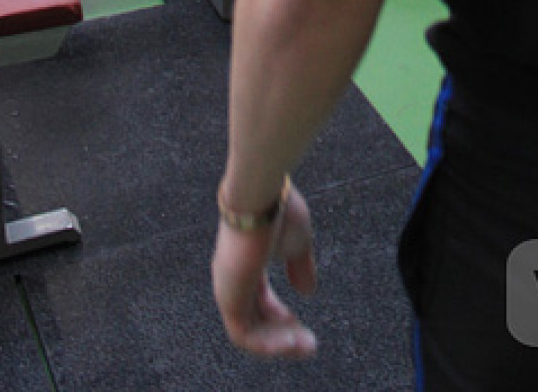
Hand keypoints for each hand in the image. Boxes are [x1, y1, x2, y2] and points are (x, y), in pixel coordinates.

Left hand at [213, 183, 317, 359]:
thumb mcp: (298, 242)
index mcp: (246, 266)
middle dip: (283, 336)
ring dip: (279, 344)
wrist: (262, 193)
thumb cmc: (279, 209)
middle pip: (255, 320)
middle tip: (310, 345)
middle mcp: (232, 280)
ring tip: (306, 346)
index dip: (283, 317)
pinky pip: (243, 335)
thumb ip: (300, 267)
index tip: (304, 329)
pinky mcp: (228, 296)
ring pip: (249, 332)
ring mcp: (227, 288)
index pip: (260, 301)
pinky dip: (268, 343)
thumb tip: (308, 292)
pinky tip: (292, 340)